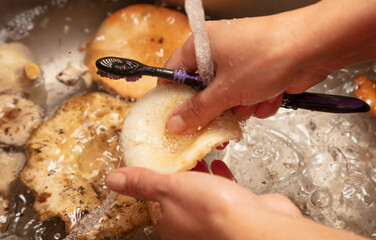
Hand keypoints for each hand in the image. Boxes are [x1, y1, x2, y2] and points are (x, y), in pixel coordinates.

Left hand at [105, 164, 301, 239]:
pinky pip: (223, 189)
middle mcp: (190, 223)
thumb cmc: (214, 213)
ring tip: (197, 156)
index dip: (156, 177)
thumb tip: (113, 180)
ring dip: (199, 173)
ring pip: (202, 191)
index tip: (157, 159)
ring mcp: (214, 217)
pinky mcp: (235, 209)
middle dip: (179, 172)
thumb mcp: (169, 188)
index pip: (155, 198)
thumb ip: (142, 183)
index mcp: (169, 221)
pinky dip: (219, 176)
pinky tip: (220, 165)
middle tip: (178, 152)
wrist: (256, 226)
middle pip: (180, 193)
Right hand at [162, 0, 375, 133]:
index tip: (172, 120)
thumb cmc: (268, 55)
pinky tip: (270, 95)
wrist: (315, 47)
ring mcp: (239, 62)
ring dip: (239, 107)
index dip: (171, 98)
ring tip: (253, 100)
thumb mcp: (226, 89)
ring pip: (225, 98)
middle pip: (201, 91)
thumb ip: (198, 110)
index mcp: (201, 45)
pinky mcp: (257, 73)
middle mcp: (217, 52)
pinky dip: (257, 101)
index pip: (172, 74)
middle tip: (216, 124)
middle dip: (214, 109)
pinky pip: (246, 96)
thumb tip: (174, 124)